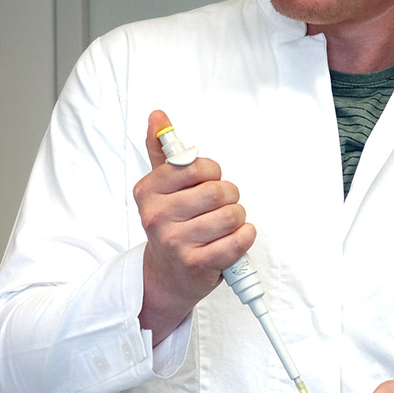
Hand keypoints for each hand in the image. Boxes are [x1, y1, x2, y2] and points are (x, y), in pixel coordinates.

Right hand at [133, 110, 255, 342]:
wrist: (165, 276)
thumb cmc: (169, 224)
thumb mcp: (160, 187)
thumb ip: (161, 150)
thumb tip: (158, 116)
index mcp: (148, 191)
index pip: (195, 166)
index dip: (212, 172)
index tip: (207, 181)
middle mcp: (157, 217)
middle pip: (218, 191)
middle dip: (229, 196)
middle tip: (220, 206)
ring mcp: (175, 243)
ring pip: (231, 215)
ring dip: (237, 218)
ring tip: (224, 225)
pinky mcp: (196, 265)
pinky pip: (238, 241)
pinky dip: (244, 237)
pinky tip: (235, 238)